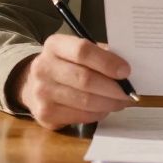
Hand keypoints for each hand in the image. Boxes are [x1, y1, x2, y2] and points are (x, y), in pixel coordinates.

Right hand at [12, 34, 132, 130]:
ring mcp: (42, 92)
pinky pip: (80, 116)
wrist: (34, 84)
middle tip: (128, 92)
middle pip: (85, 79)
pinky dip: (97, 114)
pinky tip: (103, 109)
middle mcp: (43, 67)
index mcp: (55, 45)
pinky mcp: (45, 114)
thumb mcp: (77, 52)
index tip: (125, 71)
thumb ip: (100, 55)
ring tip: (120, 101)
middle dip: (112, 88)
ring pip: (85, 101)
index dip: (107, 62)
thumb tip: (125, 71)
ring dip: (108, 103)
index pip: (83, 51)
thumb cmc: (65, 65)